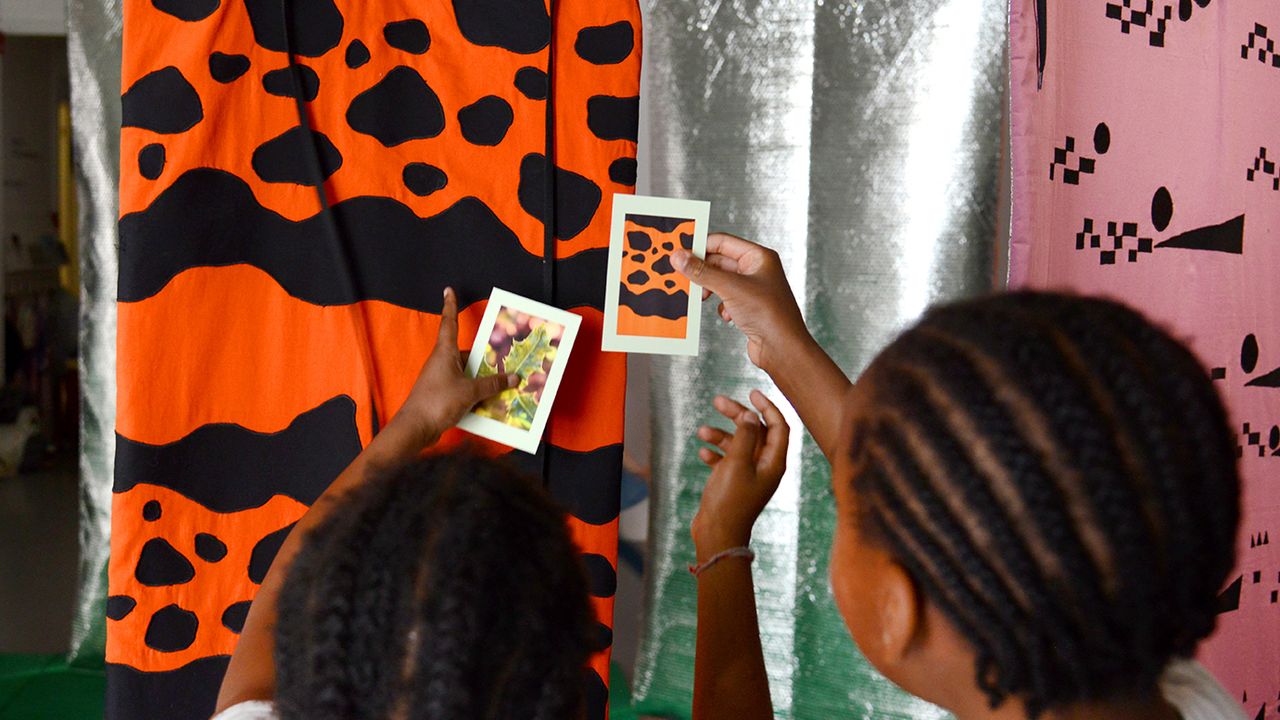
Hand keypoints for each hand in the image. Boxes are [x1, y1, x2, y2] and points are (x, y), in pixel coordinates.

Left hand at [394, 287, 518, 447]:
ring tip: (504, 387)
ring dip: (483, 380)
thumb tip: (513, 378)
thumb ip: (492, 384)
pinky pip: (464, 389)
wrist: (415, 429)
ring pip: (468, 374)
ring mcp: (441, 379)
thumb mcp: (470, 392)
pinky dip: (476, 394)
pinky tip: (490, 404)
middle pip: (468, 353)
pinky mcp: (442, 395)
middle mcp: (442, 362)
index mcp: (445, 352)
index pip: (449, 323)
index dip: (450, 306)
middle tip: (507, 360)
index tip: (448, 290)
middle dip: (486, 359)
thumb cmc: (437, 402)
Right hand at [672, 233, 808, 371]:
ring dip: (709, 289)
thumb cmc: (769, 314)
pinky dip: (721, 306)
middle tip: (683, 277)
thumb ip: (702, 272)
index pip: (722, 242)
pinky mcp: (749, 307)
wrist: (783, 349)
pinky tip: (727, 315)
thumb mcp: (730, 288)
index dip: (700, 246)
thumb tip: (679, 257)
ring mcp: (753, 289)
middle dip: (702, 271)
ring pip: (721, 282)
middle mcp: (757, 270)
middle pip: (719, 262)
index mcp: (758, 257)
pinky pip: (726, 299)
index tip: (679, 253)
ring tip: (701, 298)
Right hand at [691, 391, 789, 559]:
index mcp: (774, 462)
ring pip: (738, 444)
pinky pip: (727, 460)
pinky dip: (716, 453)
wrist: (717, 535)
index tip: (752, 392)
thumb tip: (752, 415)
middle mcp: (765, 467)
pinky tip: (703, 454)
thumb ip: (746, 435)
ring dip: (721, 435)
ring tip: (701, 432)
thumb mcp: (738, 463)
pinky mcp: (734, 482)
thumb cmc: (730, 500)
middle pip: (756, 431)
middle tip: (717, 401)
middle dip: (738, 415)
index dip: (768, 407)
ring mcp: (749, 475)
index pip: (779, 426)